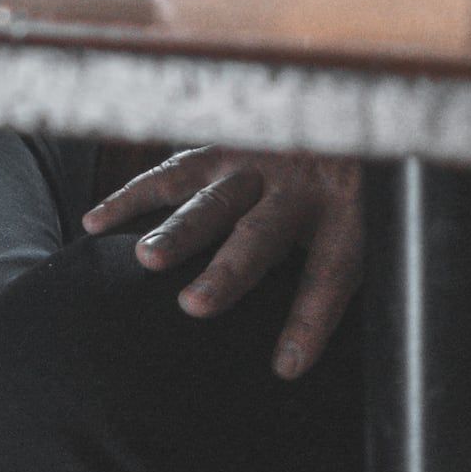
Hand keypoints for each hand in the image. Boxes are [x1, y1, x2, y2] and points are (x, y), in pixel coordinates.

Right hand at [90, 148, 367, 377]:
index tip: (286, 366)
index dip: (310, 320)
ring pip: (212, 198)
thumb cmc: (358, 190)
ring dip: (179, 229)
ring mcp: (258, 159)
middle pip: (262, 232)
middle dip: (228, 270)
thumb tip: (312, 355)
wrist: (358, 104)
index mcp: (347, 211)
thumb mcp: (375, 226)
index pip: (330, 271)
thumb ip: (348, 269)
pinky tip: (96, 222)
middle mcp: (300, 182)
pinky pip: (174, 169)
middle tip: (195, 305)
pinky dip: (134, 195)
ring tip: (146, 259)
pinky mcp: (224, 145)